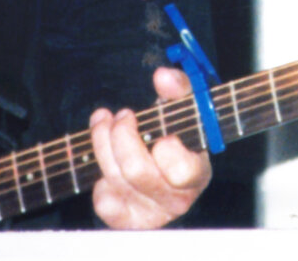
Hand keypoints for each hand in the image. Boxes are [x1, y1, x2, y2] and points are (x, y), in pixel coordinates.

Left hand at [85, 66, 211, 229]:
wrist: (167, 158)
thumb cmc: (178, 129)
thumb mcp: (184, 104)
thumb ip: (179, 86)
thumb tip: (162, 77)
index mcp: (197, 172)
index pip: (181, 170)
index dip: (166, 148)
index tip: (158, 126)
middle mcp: (178, 198)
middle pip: (136, 170)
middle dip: (121, 134)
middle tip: (123, 115)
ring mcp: (153, 212)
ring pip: (115, 179)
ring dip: (103, 143)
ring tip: (105, 122)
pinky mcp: (130, 220)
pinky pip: (105, 205)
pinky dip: (100, 184)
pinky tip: (107, 165)